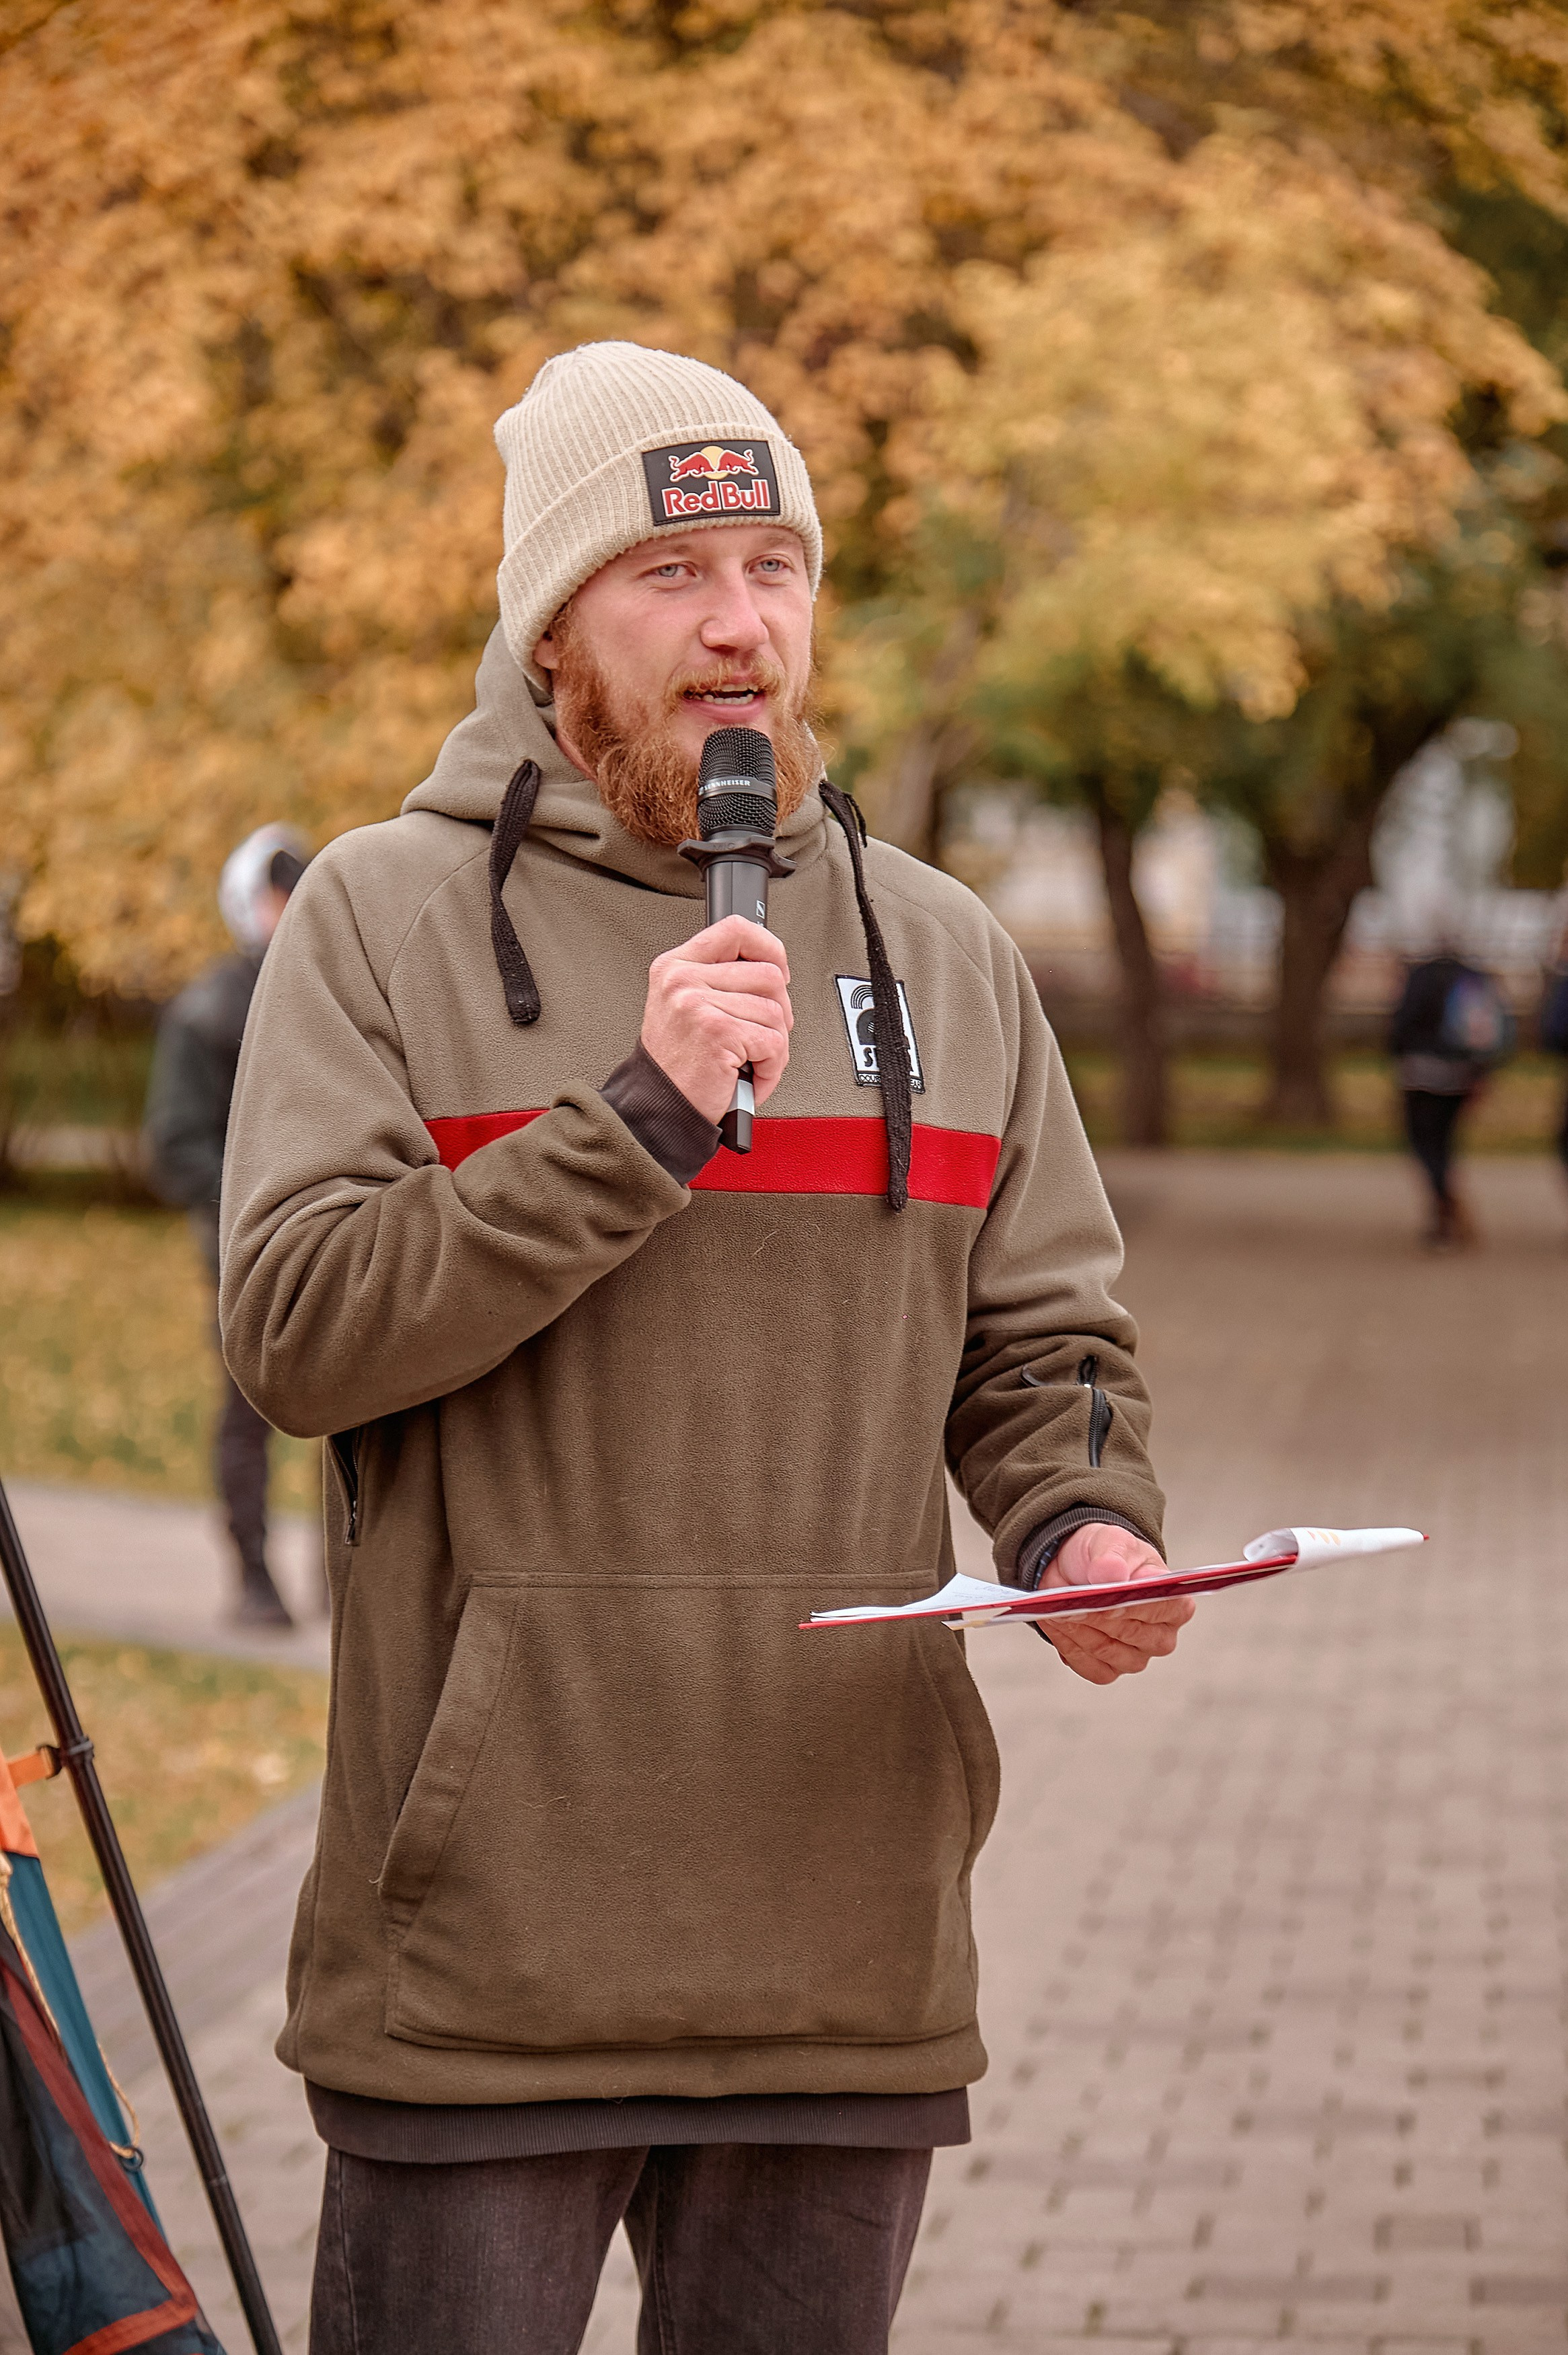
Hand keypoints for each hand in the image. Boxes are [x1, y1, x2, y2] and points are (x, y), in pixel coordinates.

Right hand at [641, 915, 792, 1124]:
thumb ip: (718, 980)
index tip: (779, 971)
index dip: (769, 947)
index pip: (736, 930)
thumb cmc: (677, 1065)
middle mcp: (683, 980)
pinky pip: (774, 1042)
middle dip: (778, 1012)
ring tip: (751, 1062)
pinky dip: (772, 1067)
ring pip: (776, 1012)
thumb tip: (773, 968)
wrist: (659, 1107)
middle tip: (761, 1036)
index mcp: (675, 966)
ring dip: (775, 1046)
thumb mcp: (683, 1006)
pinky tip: (750, 1075)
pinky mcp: (718, 1032)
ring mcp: (698, 1004)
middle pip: (768, 974)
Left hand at [1038, 1521, 1193, 1685]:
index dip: (1133, 1605)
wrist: (1078, 1569)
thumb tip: (1111, 1576)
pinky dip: (1068, 1644)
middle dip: (1097, 1615)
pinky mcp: (1108, 1670)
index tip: (1106, 1597)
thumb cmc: (1105, 1555)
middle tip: (1071, 1602)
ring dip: (1078, 1630)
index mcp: (1175, 1603)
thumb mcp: (1110, 1541)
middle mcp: (1161, 1636)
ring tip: (1056, 1609)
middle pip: (1131, 1633)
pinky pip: (1088, 1666)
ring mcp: (1135, 1657)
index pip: (1162, 1609)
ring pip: (1106, 1651)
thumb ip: (1112, 1556)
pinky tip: (1055, 1623)